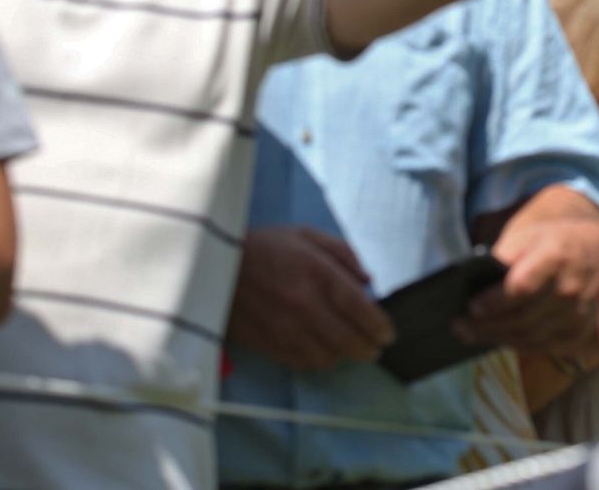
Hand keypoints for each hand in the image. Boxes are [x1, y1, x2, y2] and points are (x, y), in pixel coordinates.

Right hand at [226, 226, 393, 369]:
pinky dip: (317, 361)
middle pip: (347, 339)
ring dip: (343, 356)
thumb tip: (367, 282)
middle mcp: (304, 304)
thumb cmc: (265, 247)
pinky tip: (322, 352)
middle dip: (367, 348)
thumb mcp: (307, 235)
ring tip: (349, 350)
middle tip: (374, 349)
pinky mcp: (266, 343)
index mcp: (317, 273)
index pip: (359, 309)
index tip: (388, 335)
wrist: (211, 264)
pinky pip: (301, 363)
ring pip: (326, 356)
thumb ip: (343, 254)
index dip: (379, 326)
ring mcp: (284, 328)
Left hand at [454, 213, 598, 354]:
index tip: (470, 307)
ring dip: (499, 339)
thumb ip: (503, 257)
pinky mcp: (582, 333)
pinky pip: (545, 347)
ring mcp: (580, 315)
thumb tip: (472, 283)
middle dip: (487, 326)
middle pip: (523, 318)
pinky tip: (501, 339)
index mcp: (557, 257)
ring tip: (472, 335)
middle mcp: (572, 289)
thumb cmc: (556, 240)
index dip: (495, 301)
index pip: (521, 287)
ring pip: (532, 337)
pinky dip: (520, 345)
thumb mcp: (528, 234)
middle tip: (459, 327)